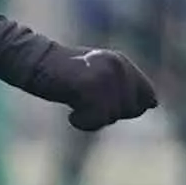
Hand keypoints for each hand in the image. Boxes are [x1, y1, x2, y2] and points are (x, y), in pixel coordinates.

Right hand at [31, 45, 157, 131]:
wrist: (32, 62)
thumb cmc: (61, 74)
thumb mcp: (97, 77)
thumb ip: (124, 87)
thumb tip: (154, 103)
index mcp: (123, 62)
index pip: (148, 98)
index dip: (127, 109)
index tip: (99, 100)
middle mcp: (119, 65)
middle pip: (130, 110)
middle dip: (108, 113)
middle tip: (83, 100)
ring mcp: (106, 75)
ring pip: (113, 116)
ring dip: (92, 118)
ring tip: (75, 102)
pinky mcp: (90, 86)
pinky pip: (97, 119)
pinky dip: (83, 122)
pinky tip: (71, 113)